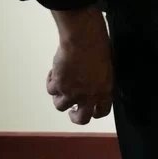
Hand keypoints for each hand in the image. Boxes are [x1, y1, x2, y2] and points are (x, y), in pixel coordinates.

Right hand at [46, 8, 112, 124]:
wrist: (83, 39)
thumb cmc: (98, 46)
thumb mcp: (106, 67)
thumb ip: (100, 81)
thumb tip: (93, 87)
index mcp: (104, 90)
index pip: (102, 111)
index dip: (95, 113)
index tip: (91, 111)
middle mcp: (88, 96)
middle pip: (81, 119)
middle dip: (75, 117)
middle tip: (72, 111)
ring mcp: (72, 92)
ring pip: (60, 105)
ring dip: (60, 96)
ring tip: (62, 84)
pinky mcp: (58, 85)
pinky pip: (50, 90)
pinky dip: (51, 81)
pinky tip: (55, 71)